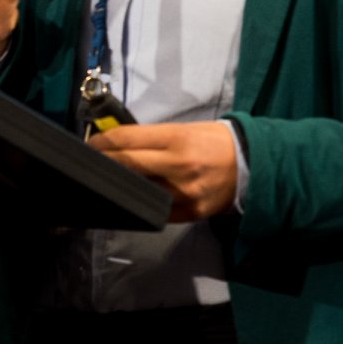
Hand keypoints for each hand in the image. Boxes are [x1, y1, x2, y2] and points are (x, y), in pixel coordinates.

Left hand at [87, 121, 237, 222]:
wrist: (252, 164)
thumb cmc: (213, 142)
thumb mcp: (184, 130)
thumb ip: (152, 139)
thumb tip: (117, 146)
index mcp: (177, 139)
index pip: (126, 140)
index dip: (102, 142)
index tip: (91, 145)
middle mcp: (178, 165)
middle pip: (127, 165)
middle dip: (104, 163)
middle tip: (90, 163)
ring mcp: (184, 192)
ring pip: (139, 192)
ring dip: (120, 188)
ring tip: (108, 183)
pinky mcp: (190, 212)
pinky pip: (156, 212)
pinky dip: (141, 205)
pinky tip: (131, 200)